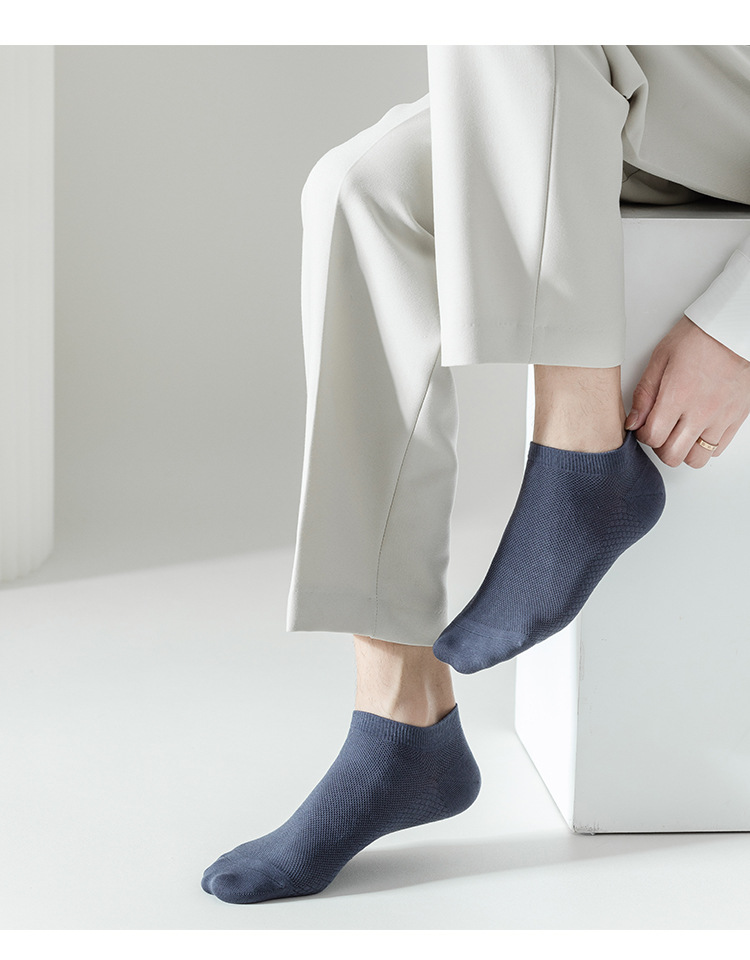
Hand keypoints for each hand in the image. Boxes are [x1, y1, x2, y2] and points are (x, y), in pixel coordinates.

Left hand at [626, 315, 749, 467]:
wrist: (734, 329)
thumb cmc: (699, 337)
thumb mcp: (661, 358)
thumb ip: (645, 393)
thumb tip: (632, 422)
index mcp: (678, 394)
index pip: (653, 437)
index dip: (643, 435)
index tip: (644, 426)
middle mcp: (701, 410)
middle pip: (672, 455)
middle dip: (660, 447)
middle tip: (660, 432)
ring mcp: (722, 417)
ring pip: (696, 459)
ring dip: (683, 451)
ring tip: (679, 434)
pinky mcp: (737, 418)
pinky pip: (717, 449)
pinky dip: (704, 446)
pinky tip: (697, 430)